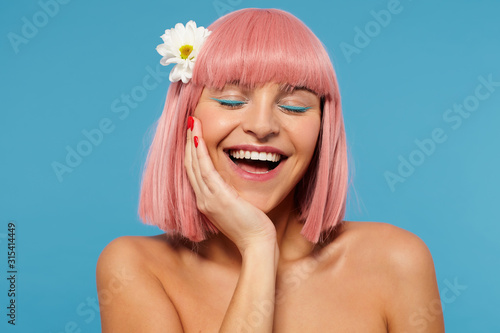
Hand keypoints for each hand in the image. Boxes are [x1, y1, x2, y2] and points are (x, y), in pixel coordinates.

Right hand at [184, 116, 276, 251]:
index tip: (193, 134)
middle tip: (190, 122)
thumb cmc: (251, 226)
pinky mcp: (218, 198)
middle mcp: (203, 199)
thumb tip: (229, 182)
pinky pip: (205, 171)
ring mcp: (208, 199)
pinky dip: (200, 153)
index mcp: (206, 201)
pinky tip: (198, 138)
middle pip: (190, 165)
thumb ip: (228, 194)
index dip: (191, 152)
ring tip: (192, 123)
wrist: (256, 243)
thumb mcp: (235, 207)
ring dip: (192, 142)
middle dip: (189, 142)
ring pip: (194, 165)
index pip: (194, 172)